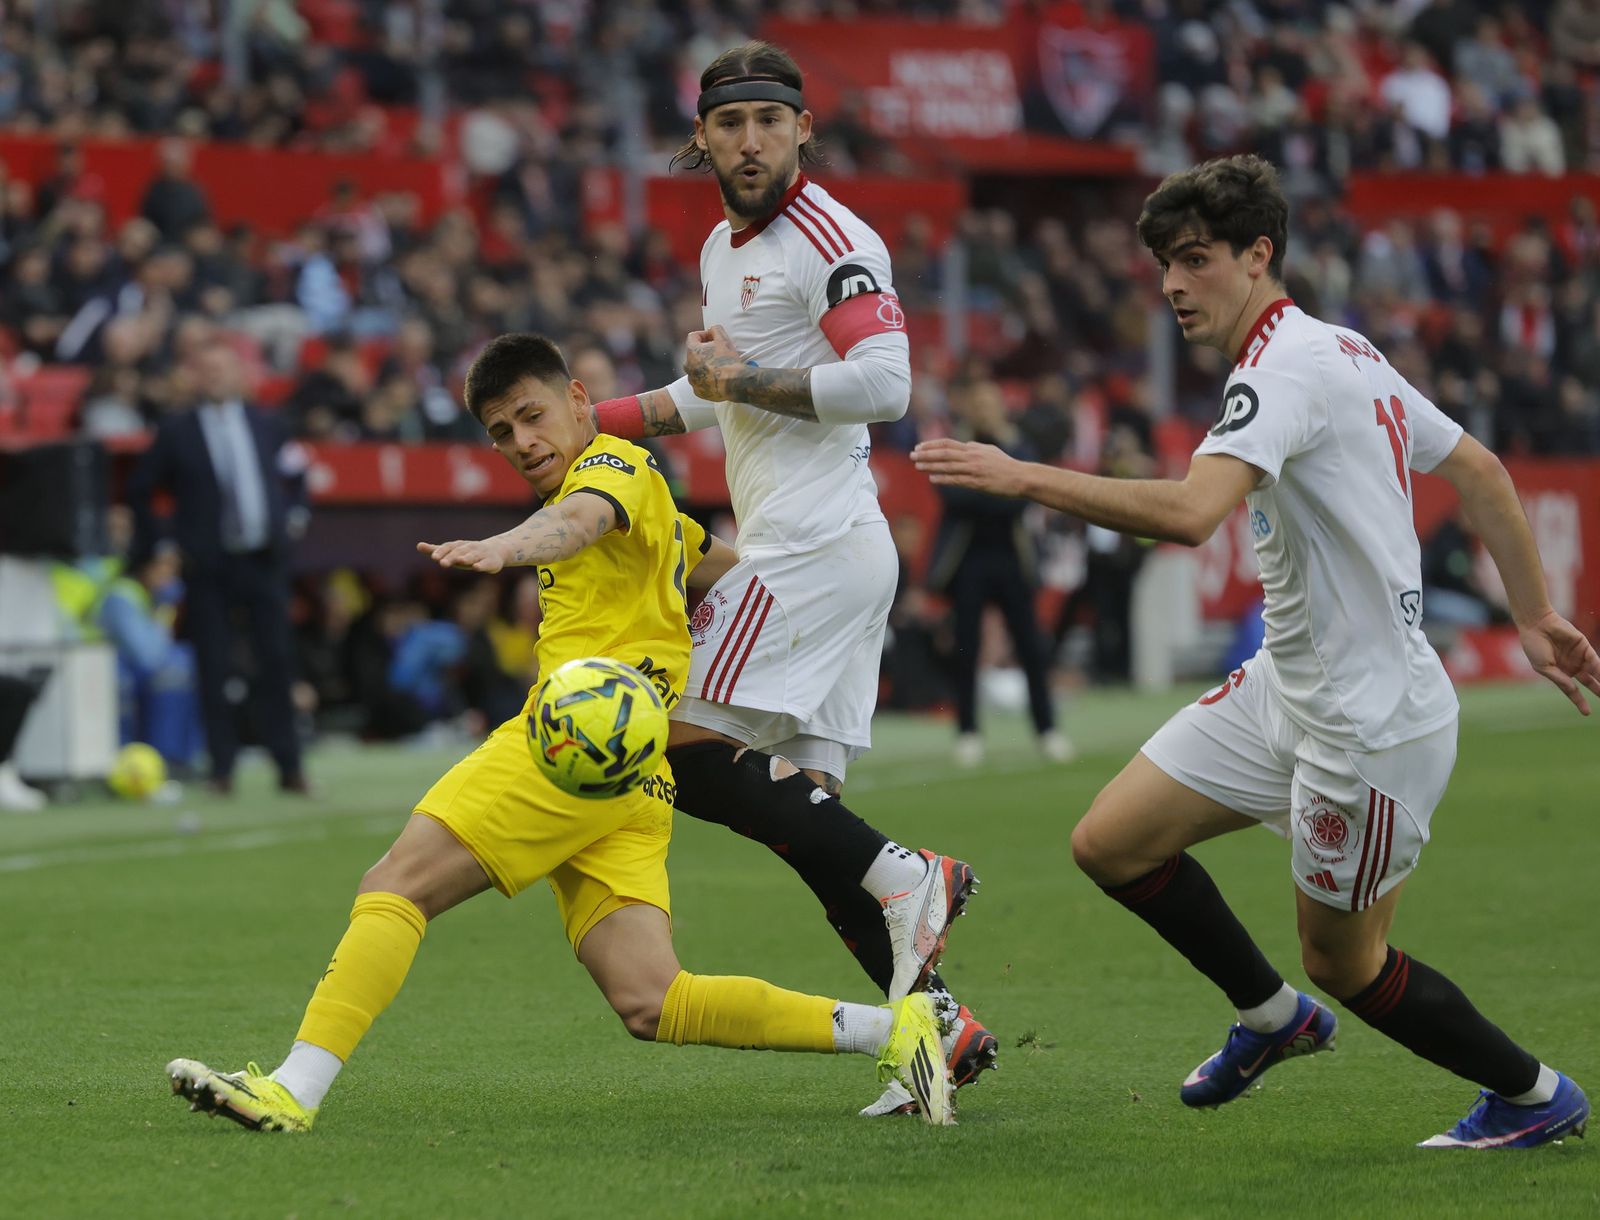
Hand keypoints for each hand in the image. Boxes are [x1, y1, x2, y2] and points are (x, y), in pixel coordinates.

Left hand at [416, 537, 512, 573]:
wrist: (495, 551)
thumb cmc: (468, 553)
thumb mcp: (452, 551)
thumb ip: (436, 550)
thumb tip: (418, 545)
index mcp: (459, 546)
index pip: (448, 547)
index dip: (441, 551)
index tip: (433, 557)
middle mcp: (469, 548)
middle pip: (459, 552)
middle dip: (451, 557)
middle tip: (442, 563)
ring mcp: (481, 554)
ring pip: (472, 556)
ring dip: (466, 558)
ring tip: (460, 561)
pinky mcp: (490, 562)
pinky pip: (485, 563)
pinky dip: (481, 565)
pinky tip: (476, 568)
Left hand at [684, 324, 744, 401]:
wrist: (735, 383)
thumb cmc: (728, 360)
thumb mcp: (723, 338)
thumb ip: (715, 329)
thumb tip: (711, 330)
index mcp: (692, 351)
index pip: (693, 336)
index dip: (704, 334)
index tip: (712, 338)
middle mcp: (688, 366)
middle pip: (693, 354)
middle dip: (703, 351)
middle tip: (716, 353)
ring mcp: (692, 380)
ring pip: (695, 369)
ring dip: (704, 366)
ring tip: (717, 366)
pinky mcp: (698, 391)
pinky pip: (699, 383)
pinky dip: (706, 379)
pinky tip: (716, 378)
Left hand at [910, 438, 1026, 496]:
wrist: (1020, 477)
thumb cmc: (1006, 465)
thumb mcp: (990, 450)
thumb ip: (976, 447)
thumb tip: (965, 445)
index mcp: (973, 448)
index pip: (948, 444)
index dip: (932, 445)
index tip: (919, 447)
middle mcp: (972, 457)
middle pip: (944, 453)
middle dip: (926, 454)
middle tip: (912, 455)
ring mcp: (974, 470)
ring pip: (948, 466)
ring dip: (931, 466)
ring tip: (917, 466)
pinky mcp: (977, 482)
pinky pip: (956, 480)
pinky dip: (943, 479)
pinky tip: (932, 479)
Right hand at [1518, 609, 1599, 714]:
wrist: (1536, 625)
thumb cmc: (1534, 646)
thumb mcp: (1544, 667)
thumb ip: (1560, 679)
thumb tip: (1573, 690)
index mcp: (1558, 672)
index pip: (1572, 689)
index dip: (1579, 701)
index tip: (1587, 713)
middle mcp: (1571, 665)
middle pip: (1588, 681)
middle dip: (1598, 690)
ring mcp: (1578, 656)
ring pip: (1594, 672)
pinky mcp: (1584, 646)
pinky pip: (1596, 660)